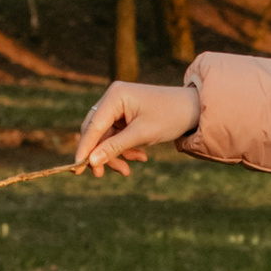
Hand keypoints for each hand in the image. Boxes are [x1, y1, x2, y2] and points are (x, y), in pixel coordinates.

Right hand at [73, 79, 202, 174]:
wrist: (194, 109)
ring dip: (115, 155)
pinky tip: (140, 158)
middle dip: (101, 154)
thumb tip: (91, 162)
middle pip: (95, 132)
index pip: (93, 126)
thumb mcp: (141, 135)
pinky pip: (116, 136)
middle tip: (102, 175)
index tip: (77, 169)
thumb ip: (114, 147)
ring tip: (127, 171)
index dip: (84, 148)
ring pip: (106, 137)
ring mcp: (119, 107)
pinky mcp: (126, 115)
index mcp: (115, 96)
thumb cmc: (170, 117)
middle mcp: (112, 98)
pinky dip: (124, 149)